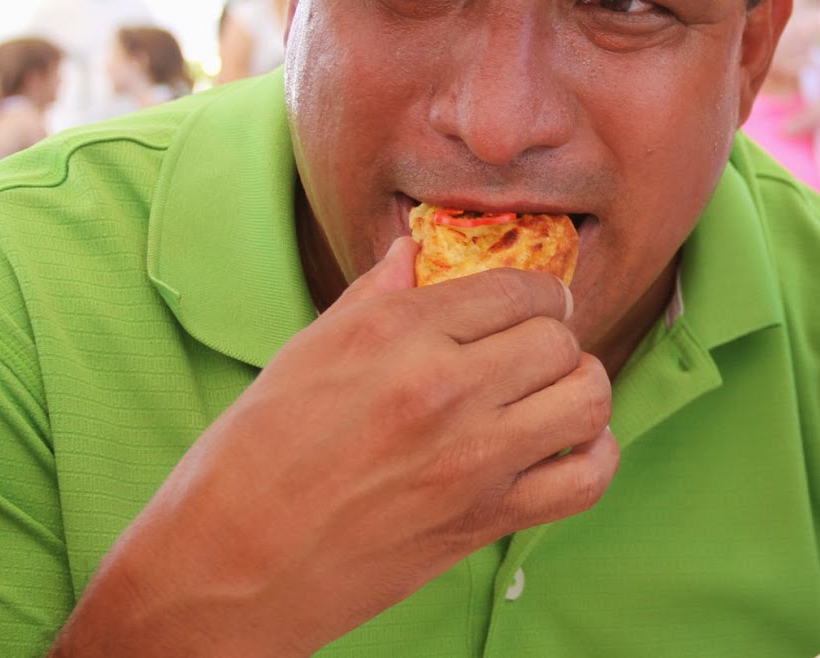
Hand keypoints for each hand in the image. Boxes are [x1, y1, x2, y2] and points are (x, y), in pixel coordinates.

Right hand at [54, 238, 617, 656]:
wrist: (225, 568)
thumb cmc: (251, 457)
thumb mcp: (306, 353)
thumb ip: (376, 296)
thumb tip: (415, 251)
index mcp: (396, 333)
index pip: (514, 287)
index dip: (534, 294)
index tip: (531, 307)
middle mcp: (442, 387)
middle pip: (559, 339)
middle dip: (556, 340)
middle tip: (535, 354)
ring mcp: (471, 458)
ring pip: (587, 397)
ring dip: (582, 391)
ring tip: (555, 395)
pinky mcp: (485, 520)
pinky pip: (586, 478)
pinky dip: (594, 457)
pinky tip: (571, 447)